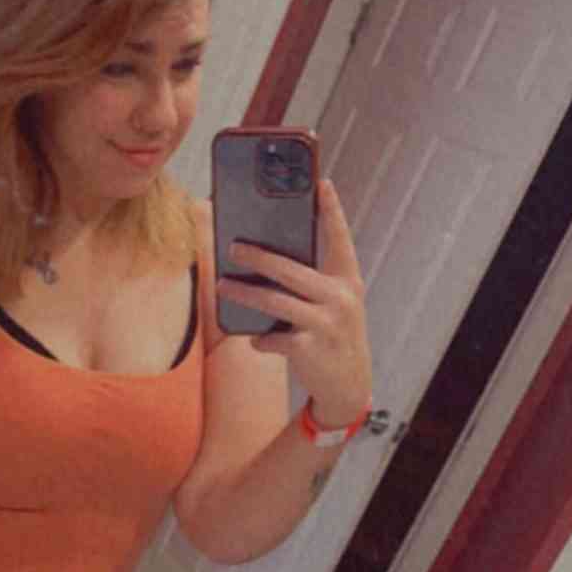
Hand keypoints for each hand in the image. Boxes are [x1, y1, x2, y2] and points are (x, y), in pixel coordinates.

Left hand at [216, 179, 371, 427]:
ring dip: (244, 293)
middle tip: (232, 247)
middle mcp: (341, 298)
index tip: (321, 182)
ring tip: (222, 286)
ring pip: (275, 302)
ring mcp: (327, 324)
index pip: (339, 239)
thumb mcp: (333, 307)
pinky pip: (273, 338)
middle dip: (258, 257)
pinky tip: (255, 340)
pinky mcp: (310, 349)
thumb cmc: (332, 336)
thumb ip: (311, 283)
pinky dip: (260, 339)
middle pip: (291, 270)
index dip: (331, 210)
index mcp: (347, 281)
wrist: (349, 389)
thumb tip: (263, 260)